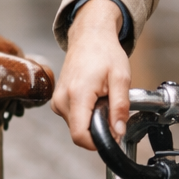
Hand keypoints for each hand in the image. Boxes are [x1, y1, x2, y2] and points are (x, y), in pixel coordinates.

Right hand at [52, 0, 129, 150]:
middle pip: (80, 133)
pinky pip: (74, 118)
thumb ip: (120, 107)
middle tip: (111, 108)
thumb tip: (119, 132)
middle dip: (99, 129)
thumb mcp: (121, 78)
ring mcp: (57, 101)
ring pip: (77, 127)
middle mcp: (62, 100)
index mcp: (77, 95)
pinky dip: (86, 114)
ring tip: (102, 99)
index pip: (80, 135)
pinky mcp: (58, 101)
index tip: (113, 135)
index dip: (98, 142)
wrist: (90, 36)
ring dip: (93, 120)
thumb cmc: (105, 52)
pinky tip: (94, 98)